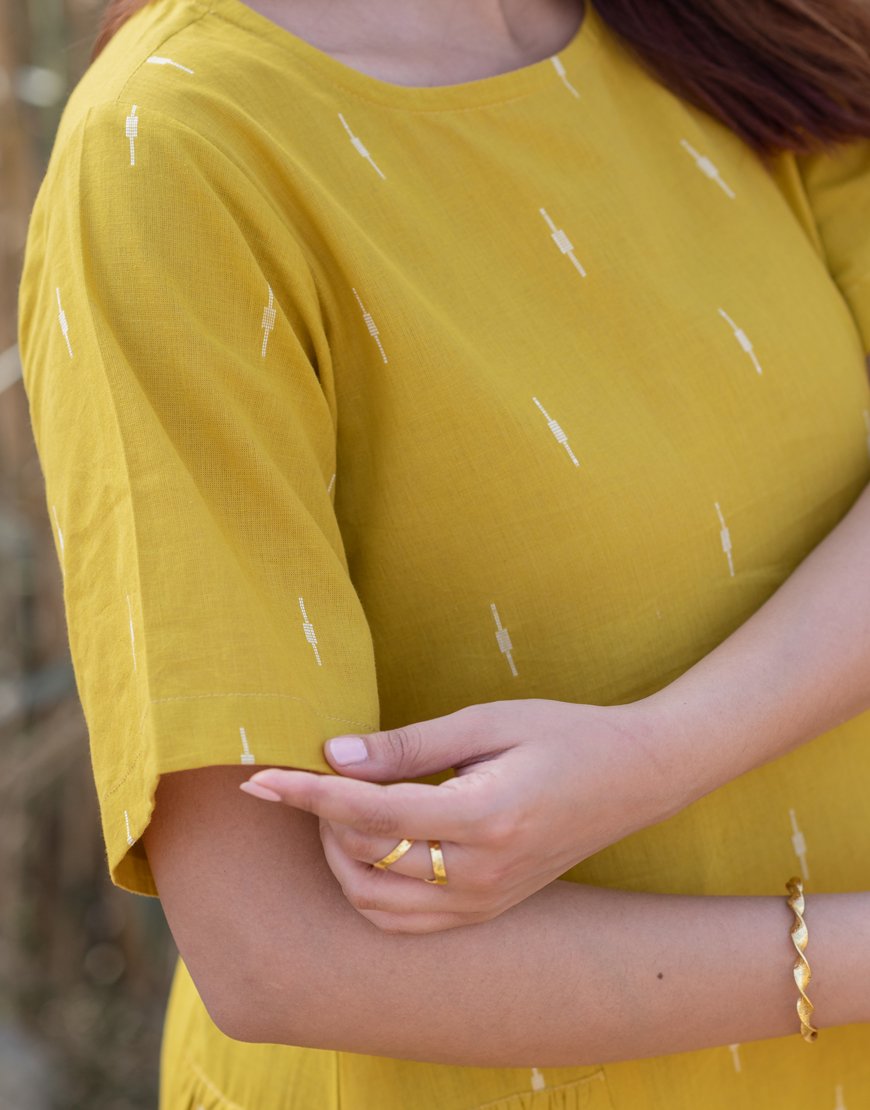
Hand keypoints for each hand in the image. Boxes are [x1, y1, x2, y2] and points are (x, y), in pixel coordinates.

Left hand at [240, 697, 682, 933]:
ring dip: (340, 858)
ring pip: (375, 903)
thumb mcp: (486, 723)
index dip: (308, 794)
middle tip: (316, 774)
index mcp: (485, 818)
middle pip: (364, 860)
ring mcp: (484, 903)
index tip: (262, 777)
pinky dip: (369, 889)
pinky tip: (369, 847)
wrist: (632, 778)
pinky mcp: (486, 911)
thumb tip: (333, 755)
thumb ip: (407, 745)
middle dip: (322, 818)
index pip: (369, 815)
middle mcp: (481, 875)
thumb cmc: (562, 733)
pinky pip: (404, 921)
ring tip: (341, 809)